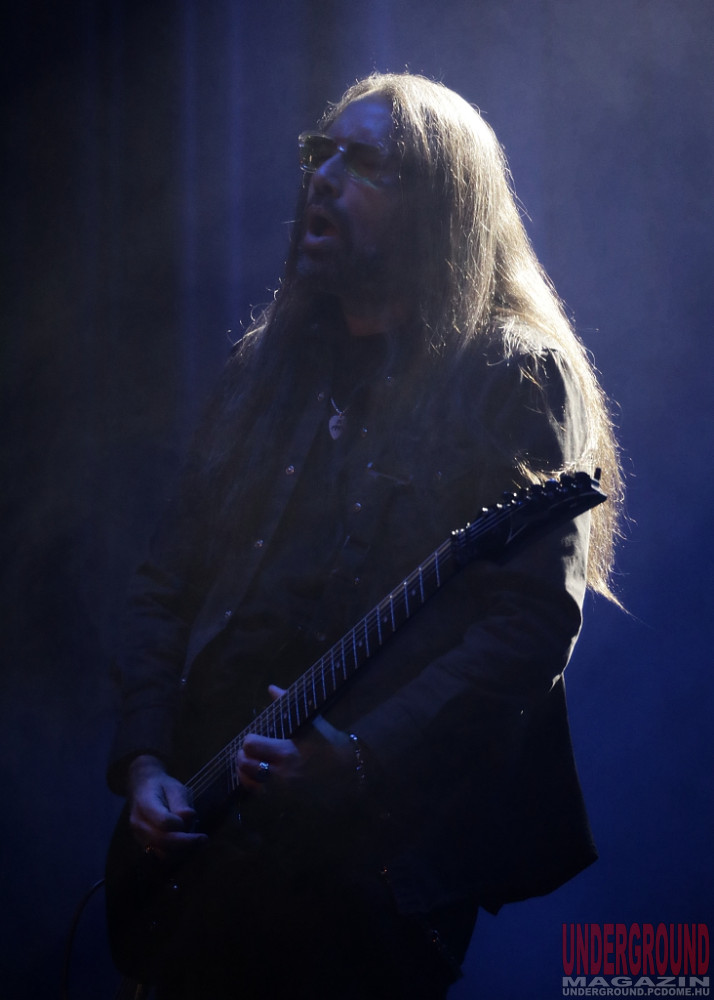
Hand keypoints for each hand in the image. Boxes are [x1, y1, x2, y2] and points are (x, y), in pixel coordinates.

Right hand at [127, 754, 207, 857]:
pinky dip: (177, 852)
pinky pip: (162, 856)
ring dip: (182, 850)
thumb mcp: (175, 787)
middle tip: (204, 838)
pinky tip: (188, 843)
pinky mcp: (145, 846)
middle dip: (186, 842)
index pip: (163, 821)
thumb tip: (188, 818)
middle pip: (162, 842)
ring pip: (162, 854)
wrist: (144, 789)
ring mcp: (139, 837)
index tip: (192, 817)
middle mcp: (139, 824)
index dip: (180, 824)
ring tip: (196, 839)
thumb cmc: (162, 787)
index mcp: (144, 804)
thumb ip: (181, 803)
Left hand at [236, 686, 351, 796]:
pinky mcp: (285, 802)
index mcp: (286, 751)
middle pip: (245, 765)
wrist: (348, 771)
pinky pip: (260, 796)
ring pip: (248, 783)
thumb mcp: (312, 722)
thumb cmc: (329, 742)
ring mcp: (282, 791)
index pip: (251, 745)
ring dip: (245, 772)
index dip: (249, 740)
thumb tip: (271, 688)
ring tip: (250, 765)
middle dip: (243, 756)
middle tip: (248, 752)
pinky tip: (259, 779)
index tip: (255, 737)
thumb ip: (288, 704)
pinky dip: (255, 787)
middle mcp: (281, 773)